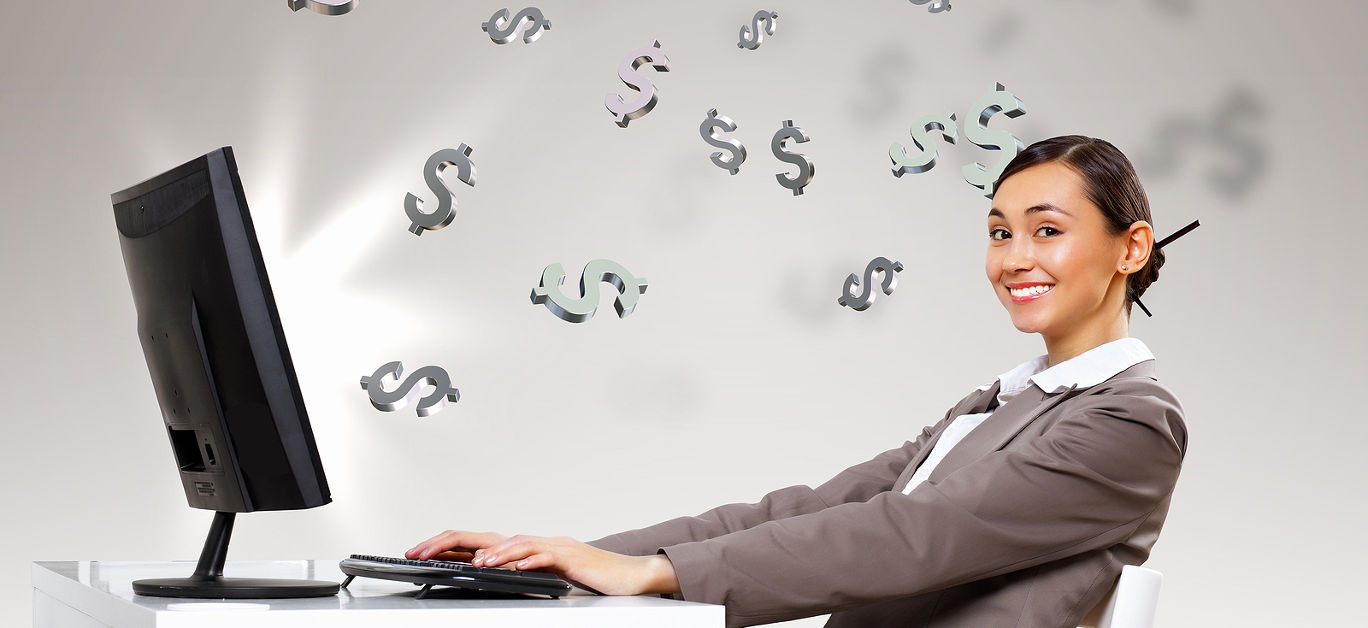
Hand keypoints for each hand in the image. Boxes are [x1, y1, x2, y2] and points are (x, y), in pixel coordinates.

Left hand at [407, 530, 679, 595]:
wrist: (627, 576)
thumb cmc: (589, 579)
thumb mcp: (546, 579)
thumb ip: (520, 575)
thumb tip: (489, 579)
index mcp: (525, 549)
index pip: (479, 543)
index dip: (447, 546)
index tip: (418, 554)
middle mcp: (536, 543)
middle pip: (488, 538)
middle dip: (453, 543)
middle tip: (424, 551)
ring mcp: (554, 546)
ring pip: (517, 544)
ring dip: (494, 553)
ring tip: (476, 562)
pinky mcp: (571, 556)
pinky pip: (547, 555)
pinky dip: (530, 560)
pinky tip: (517, 566)